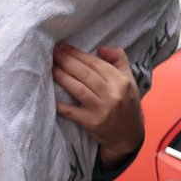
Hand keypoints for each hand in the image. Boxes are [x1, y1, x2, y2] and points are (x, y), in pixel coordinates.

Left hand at [52, 43, 144, 167]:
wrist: (128, 135)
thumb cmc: (126, 103)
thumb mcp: (129, 80)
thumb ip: (119, 60)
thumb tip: (102, 48)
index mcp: (121, 81)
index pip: (95, 63)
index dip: (77, 53)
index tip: (63, 46)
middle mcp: (112, 94)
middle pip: (85, 74)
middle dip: (67, 61)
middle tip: (53, 52)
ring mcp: (101, 110)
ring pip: (78, 89)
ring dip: (62, 77)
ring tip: (51, 67)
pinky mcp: (91, 123)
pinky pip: (71, 111)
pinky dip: (60, 104)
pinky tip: (50, 96)